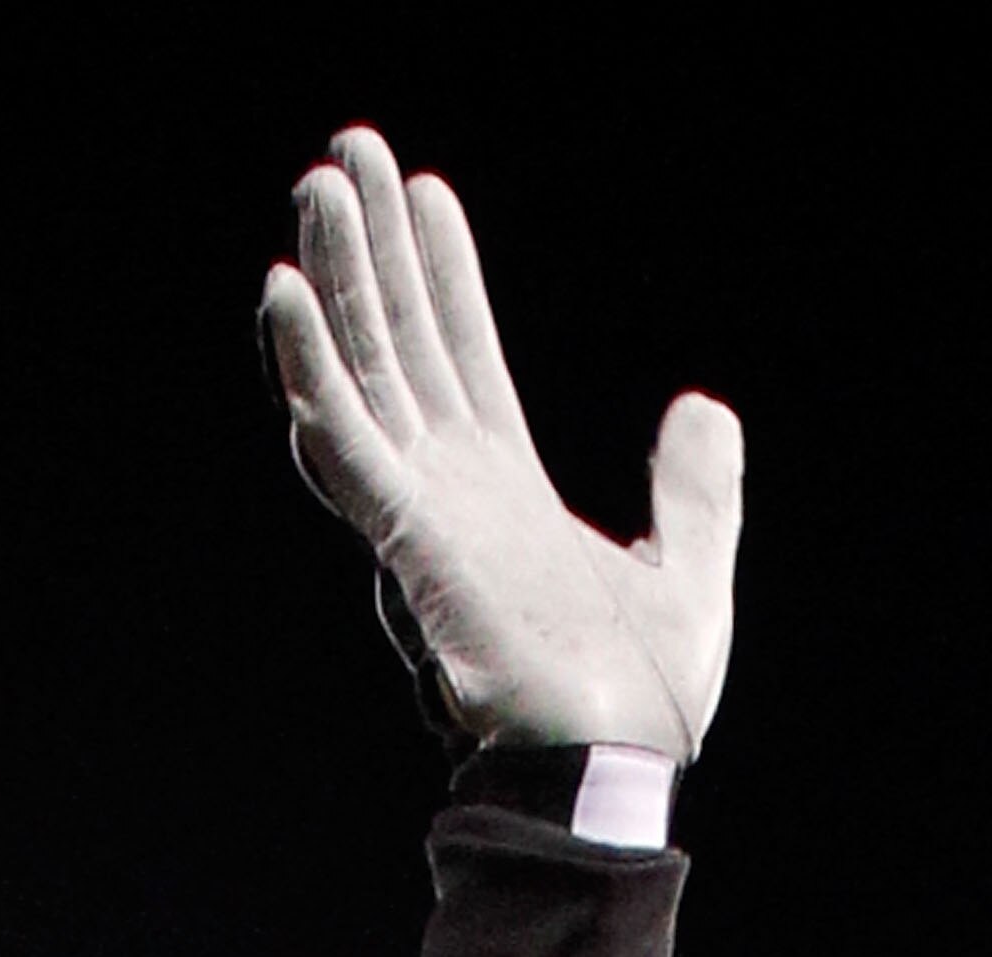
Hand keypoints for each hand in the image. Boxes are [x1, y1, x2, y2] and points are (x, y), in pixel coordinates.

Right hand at [263, 128, 740, 757]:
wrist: (614, 769)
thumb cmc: (640, 703)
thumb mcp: (691, 571)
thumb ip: (697, 490)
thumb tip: (706, 407)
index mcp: (506, 491)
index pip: (462, 357)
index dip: (443, 275)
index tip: (423, 195)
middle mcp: (452, 490)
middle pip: (400, 342)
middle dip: (373, 250)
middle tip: (346, 152)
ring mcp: (422, 512)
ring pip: (363, 372)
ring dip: (335, 279)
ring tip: (317, 190)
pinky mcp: (406, 541)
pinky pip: (345, 444)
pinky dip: (312, 370)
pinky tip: (285, 295)